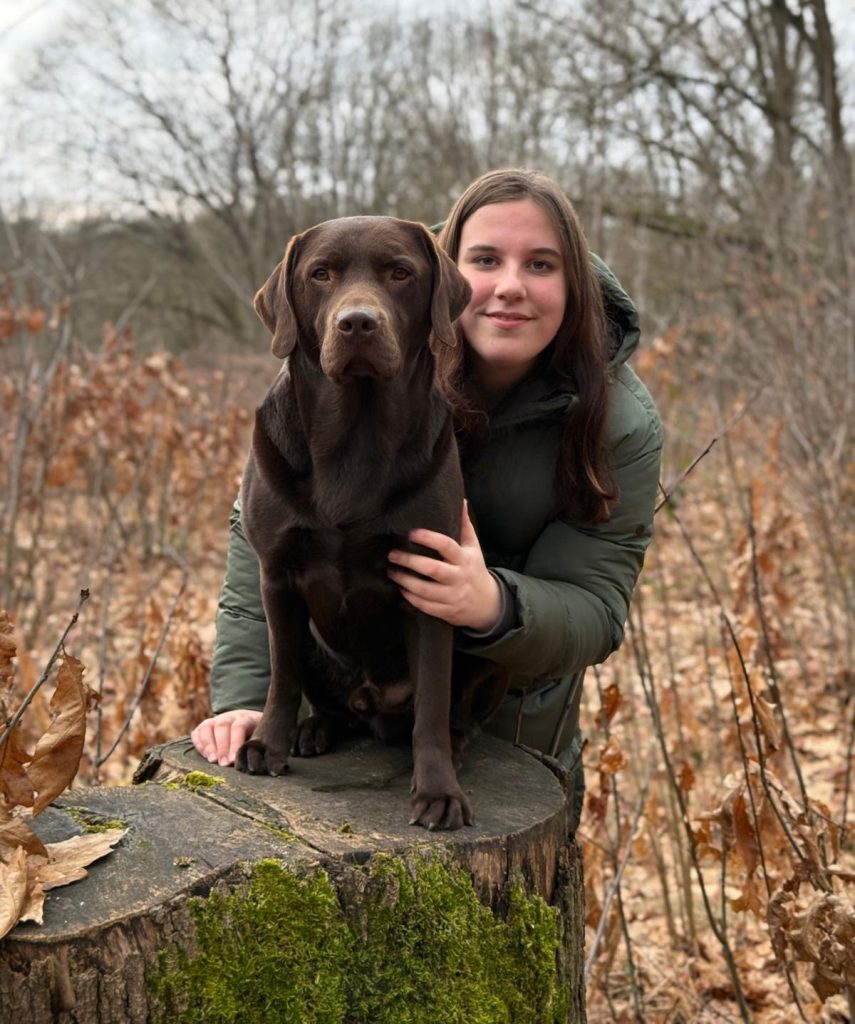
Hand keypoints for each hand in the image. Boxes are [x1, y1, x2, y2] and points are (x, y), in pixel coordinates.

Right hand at [191, 709, 262, 766]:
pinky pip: (197, 733)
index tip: (233, 760)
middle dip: (222, 746)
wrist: (248, 724)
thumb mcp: (259, 739)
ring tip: (212, 760)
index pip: (238, 727)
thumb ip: (254, 748)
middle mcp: (229, 717)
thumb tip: (250, 762)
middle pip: (222, 726)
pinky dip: (199, 744)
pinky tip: (205, 756)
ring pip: (207, 727)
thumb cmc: (255, 737)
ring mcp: (215, 720)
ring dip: (208, 745)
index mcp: (245, 718)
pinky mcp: (204, 727)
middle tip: (223, 764)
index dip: (235, 743)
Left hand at [388, 500, 500, 631]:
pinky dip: (410, 597)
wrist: (487, 604)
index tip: (411, 533)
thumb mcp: (474, 548)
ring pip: (425, 590)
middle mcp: (459, 577)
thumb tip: (460, 500)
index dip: (429, 538)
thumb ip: (465, 526)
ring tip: (391, 572)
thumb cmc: (474, 569)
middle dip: (409, 561)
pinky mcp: (447, 611)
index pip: (447, 546)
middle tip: (392, 554)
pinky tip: (401, 588)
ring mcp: (453, 596)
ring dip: (404, 581)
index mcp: (465, 559)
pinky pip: (425, 605)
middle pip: (432, 569)